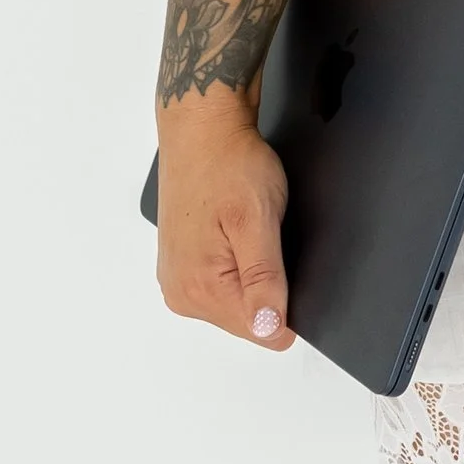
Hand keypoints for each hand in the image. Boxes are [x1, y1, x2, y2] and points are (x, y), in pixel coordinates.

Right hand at [153, 100, 295, 348]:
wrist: (202, 131)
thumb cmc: (229, 166)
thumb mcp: (259, 221)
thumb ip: (264, 281)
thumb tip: (270, 330)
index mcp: (201, 289)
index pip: (264, 331)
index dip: (286, 302)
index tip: (283, 262)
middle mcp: (182, 293)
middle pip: (248, 319)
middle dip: (268, 286)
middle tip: (264, 238)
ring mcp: (177, 279)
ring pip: (237, 302)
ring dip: (252, 273)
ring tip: (248, 231)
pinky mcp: (180, 264)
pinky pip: (222, 283)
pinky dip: (237, 264)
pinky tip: (237, 233)